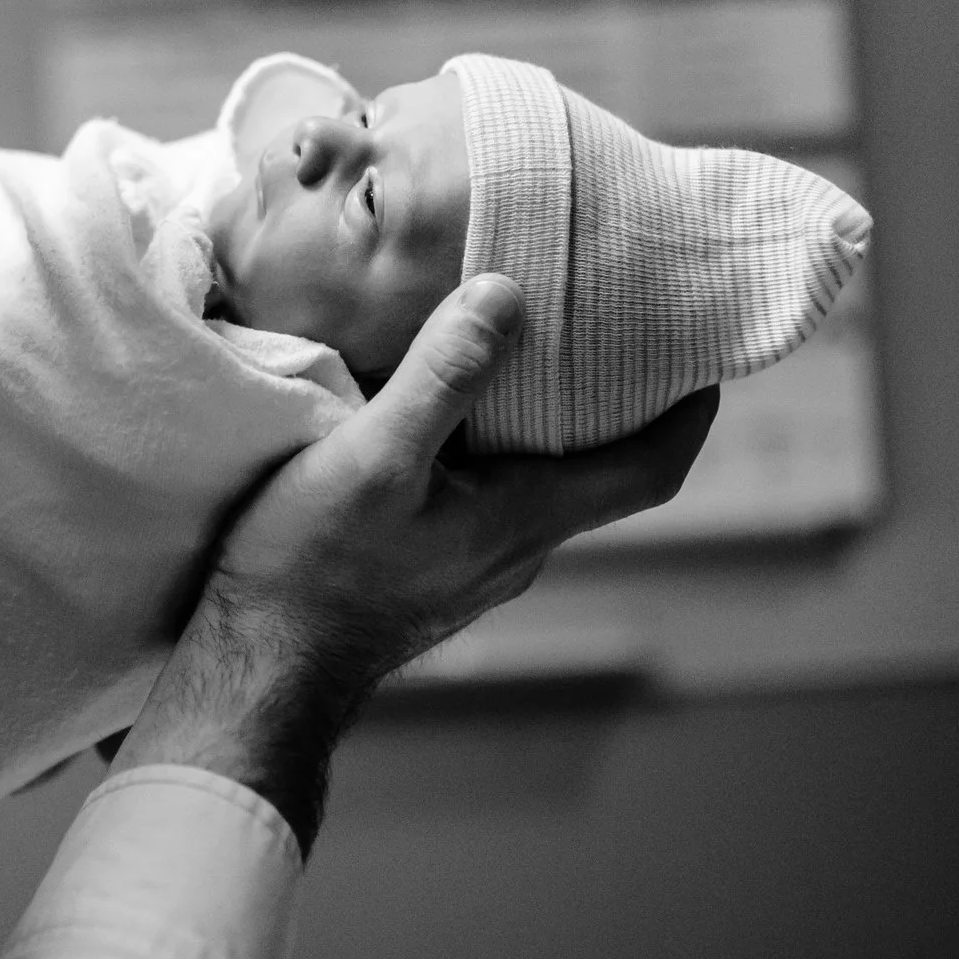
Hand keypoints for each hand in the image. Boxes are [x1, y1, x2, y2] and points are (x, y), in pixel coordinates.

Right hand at [113, 275, 717, 851]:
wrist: (255, 664)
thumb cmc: (311, 569)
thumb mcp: (372, 457)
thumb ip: (440, 377)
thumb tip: (508, 294)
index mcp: (526, 519)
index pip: (651, 470)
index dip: (689, 412)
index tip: (703, 351)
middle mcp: (518, 547)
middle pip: (601, 467)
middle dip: (616, 396)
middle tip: (610, 316)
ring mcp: (475, 563)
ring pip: (542, 480)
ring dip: (548, 416)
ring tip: (526, 341)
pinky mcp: (433, 566)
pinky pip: (491, 493)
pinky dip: (495, 442)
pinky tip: (448, 407)